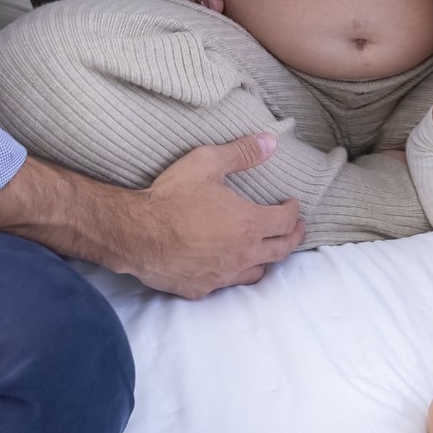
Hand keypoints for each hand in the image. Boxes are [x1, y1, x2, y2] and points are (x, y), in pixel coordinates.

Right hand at [0, 138, 303, 298]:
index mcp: (249, 223)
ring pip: (257, 272)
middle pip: (281, 251)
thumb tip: (271, 142)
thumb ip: (241, 153)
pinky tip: (228, 267)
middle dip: (292, 238)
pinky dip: (234, 274)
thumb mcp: (207, 163)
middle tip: (295, 230)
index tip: (292, 205)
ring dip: (267, 259)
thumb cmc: (173, 196)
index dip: (293, 212)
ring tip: (267, 250)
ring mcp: (223, 275)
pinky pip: (227, 285)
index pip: (285, 221)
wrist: (136, 233)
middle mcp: (242, 254)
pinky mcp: (202, 289)